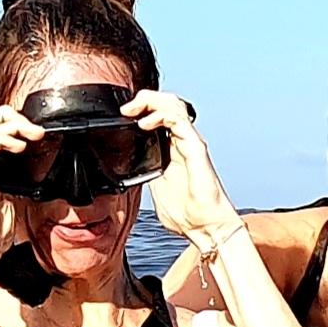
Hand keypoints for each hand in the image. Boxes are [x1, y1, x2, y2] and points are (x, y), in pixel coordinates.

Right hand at [0, 104, 37, 257]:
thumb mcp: (15, 200)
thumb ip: (23, 182)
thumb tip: (43, 174)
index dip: (13, 125)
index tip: (36, 136)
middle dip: (9, 117)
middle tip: (33, 130)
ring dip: (9, 125)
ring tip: (28, 136)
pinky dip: (3, 138)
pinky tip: (18, 148)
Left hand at [126, 91, 235, 244]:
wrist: (205, 227)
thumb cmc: (186, 214)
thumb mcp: (154, 189)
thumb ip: (145, 173)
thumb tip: (127, 169)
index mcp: (170, 150)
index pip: (157, 116)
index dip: (141, 109)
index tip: (122, 116)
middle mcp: (181, 142)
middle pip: (166, 105)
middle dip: (144, 99)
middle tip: (126, 108)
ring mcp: (189, 143)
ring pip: (173, 106)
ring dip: (151, 101)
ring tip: (134, 109)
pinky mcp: (196, 148)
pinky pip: (179, 121)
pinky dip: (161, 115)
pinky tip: (146, 123)